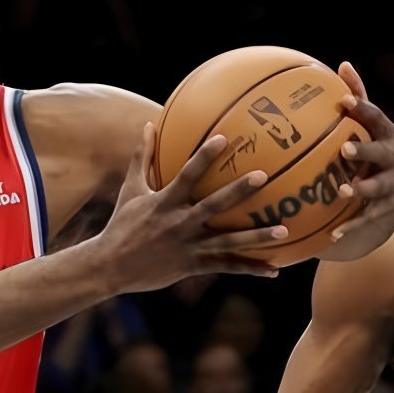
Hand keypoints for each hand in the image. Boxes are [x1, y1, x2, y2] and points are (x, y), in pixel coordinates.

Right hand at [92, 124, 289, 291]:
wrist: (109, 266)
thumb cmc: (121, 225)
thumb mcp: (131, 189)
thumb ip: (142, 157)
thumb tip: (148, 124)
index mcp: (165, 202)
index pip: (187, 175)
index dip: (204, 156)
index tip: (223, 138)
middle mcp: (179, 223)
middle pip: (213, 205)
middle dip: (237, 191)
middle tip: (262, 177)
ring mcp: (188, 246)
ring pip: (228, 241)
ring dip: (256, 237)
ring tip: (284, 231)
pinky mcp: (192, 266)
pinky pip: (226, 266)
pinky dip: (250, 268)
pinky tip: (274, 268)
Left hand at [319, 62, 393, 260]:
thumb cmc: (375, 152)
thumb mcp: (369, 127)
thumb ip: (358, 99)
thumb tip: (343, 64)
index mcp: (387, 135)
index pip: (377, 118)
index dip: (363, 109)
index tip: (343, 100)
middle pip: (384, 154)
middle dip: (366, 151)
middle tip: (345, 150)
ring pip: (379, 188)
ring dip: (362, 189)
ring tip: (342, 190)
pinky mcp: (389, 210)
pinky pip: (369, 218)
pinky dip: (352, 226)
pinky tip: (334, 234)